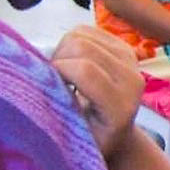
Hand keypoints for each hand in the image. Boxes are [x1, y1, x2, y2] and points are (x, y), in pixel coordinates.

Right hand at [51, 26, 143, 159]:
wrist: (116, 134)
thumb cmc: (87, 139)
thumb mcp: (69, 137)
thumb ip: (58, 110)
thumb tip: (37, 80)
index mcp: (120, 106)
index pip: (85, 70)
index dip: (57, 70)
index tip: (47, 84)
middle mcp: (132, 79)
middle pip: (82, 46)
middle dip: (57, 59)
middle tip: (53, 79)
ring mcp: (130, 60)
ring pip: (81, 35)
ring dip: (62, 50)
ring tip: (62, 73)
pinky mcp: (123, 47)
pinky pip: (86, 30)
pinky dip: (70, 42)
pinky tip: (72, 62)